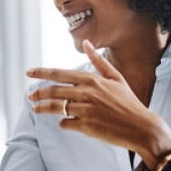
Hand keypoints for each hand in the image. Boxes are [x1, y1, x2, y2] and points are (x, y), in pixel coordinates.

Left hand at [26, 39, 170, 167]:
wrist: (142, 127)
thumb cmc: (128, 102)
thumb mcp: (116, 78)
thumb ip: (98, 61)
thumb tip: (87, 42)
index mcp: (92, 80)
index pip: (60, 74)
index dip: (41, 73)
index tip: (29, 72)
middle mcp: (87, 93)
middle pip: (54, 91)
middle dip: (38, 93)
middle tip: (30, 96)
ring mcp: (86, 110)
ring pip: (56, 107)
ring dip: (43, 108)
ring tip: (35, 109)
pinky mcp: (87, 126)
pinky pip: (66, 123)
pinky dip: (63, 123)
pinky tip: (64, 122)